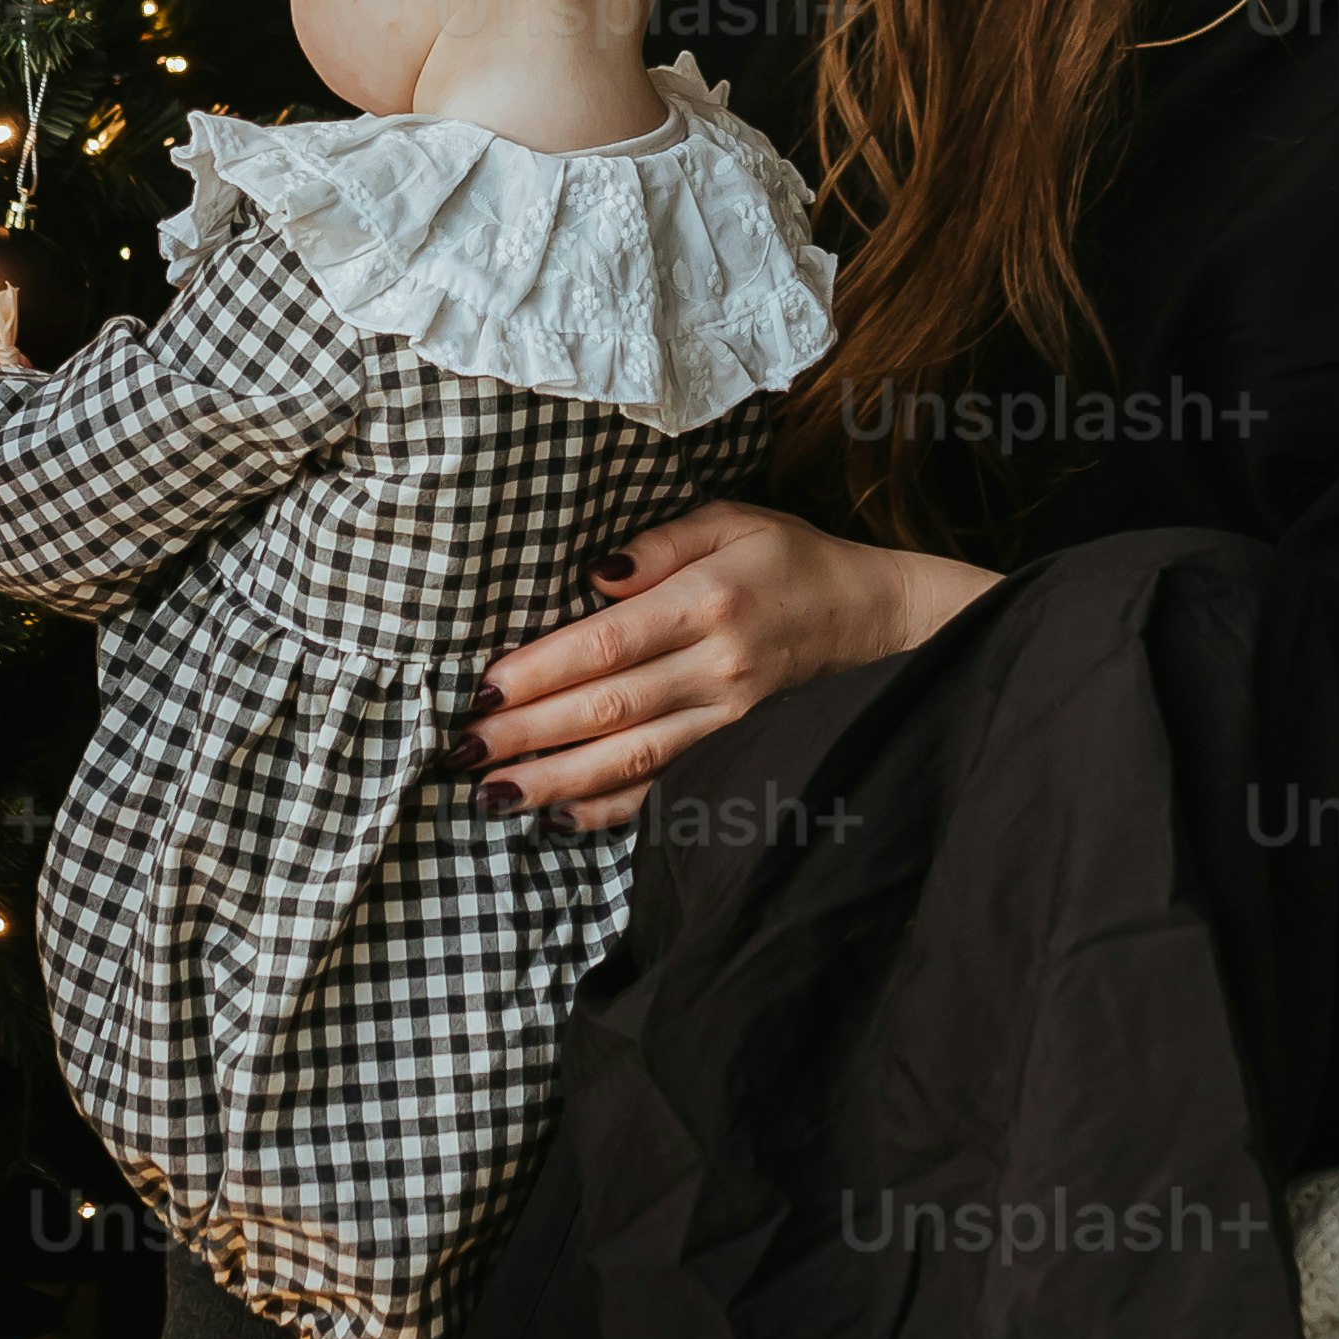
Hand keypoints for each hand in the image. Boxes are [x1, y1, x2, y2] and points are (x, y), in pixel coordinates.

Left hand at [463, 499, 996, 826]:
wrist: (876, 620)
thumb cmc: (789, 561)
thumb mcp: (729, 521)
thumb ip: (656, 544)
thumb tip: (590, 575)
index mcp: (709, 602)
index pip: (607, 644)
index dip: (541, 671)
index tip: (482, 689)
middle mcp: (720, 669)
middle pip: (608, 710)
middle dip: (528, 735)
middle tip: (462, 752)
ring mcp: (732, 722)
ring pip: (633, 761)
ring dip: (557, 782)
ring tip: (493, 795)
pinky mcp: (739, 755)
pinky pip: (669, 792)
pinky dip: (613, 811)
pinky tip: (560, 817)